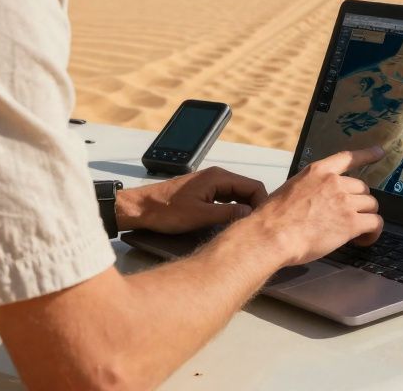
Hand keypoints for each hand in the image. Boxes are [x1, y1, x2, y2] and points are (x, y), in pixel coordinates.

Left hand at [116, 167, 267, 233]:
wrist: (141, 208)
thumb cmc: (165, 211)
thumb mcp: (200, 215)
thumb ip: (228, 213)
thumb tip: (250, 214)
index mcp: (218, 177)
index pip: (253, 186)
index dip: (262, 204)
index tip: (262, 222)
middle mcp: (216, 176)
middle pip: (247, 189)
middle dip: (255, 206)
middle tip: (257, 227)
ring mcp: (210, 183)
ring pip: (237, 194)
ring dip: (244, 208)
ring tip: (247, 226)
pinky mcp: (203, 191)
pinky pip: (226, 197)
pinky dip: (233, 208)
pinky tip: (232, 221)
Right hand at [242, 146, 386, 266]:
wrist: (273, 235)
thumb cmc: (274, 217)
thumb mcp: (291, 189)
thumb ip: (310, 189)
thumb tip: (317, 201)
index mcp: (318, 171)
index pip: (347, 158)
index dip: (366, 155)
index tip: (379, 152)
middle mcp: (334, 182)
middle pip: (362, 188)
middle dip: (358, 202)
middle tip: (348, 218)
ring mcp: (344, 202)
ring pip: (371, 205)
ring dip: (366, 217)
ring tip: (357, 232)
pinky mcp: (351, 223)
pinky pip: (375, 223)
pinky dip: (373, 232)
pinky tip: (364, 239)